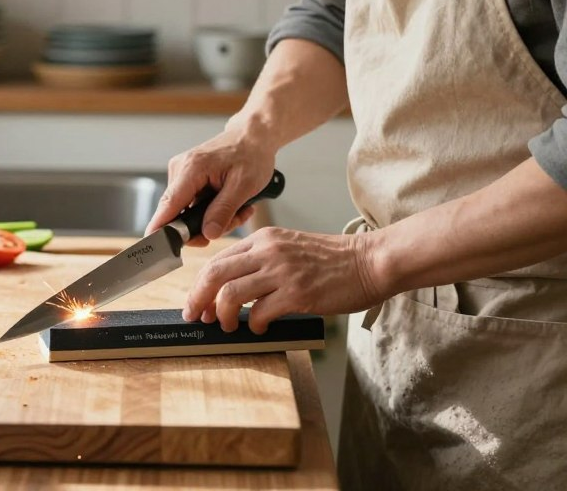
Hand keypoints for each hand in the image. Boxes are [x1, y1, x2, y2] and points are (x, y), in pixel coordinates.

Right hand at [145, 129, 275, 242]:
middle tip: (234, 221)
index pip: (169, 205)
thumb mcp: (244, 186)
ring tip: (239, 209)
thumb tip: (207, 234)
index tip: (156, 248)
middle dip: (205, 226)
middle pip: (178, 213)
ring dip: (212, 218)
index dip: (161, 229)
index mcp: (192, 168)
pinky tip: (230, 203)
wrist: (253, 136)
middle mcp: (180, 169)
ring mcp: (181, 173)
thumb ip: (223, 211)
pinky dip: (211, 209)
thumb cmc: (251, 155)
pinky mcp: (186, 177)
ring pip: (187, 211)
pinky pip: (192, 204)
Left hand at [183, 226, 384, 333]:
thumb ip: (261, 259)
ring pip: (230, 294)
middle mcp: (268, 250)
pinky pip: (259, 312)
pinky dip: (252, 325)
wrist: (370, 261)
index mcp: (264, 239)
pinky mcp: (298, 293)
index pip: (217, 259)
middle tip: (197, 317)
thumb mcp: (289, 247)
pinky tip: (259, 328)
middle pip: (214, 274)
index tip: (196, 301)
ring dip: (222, 315)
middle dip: (198, 299)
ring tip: (228, 326)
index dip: (200, 284)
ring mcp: (282, 271)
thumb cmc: (333, 260)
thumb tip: (231, 285)